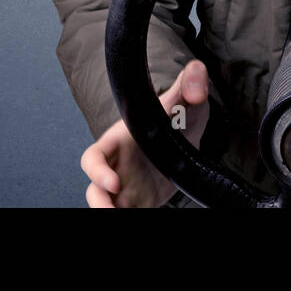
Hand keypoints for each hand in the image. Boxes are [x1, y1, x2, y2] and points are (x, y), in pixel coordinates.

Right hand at [80, 59, 209, 207]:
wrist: (187, 138)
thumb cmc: (177, 115)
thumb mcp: (185, 101)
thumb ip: (189, 84)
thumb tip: (196, 71)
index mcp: (120, 140)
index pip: (95, 155)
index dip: (98, 170)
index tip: (114, 183)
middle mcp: (118, 165)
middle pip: (94, 187)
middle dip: (98, 202)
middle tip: (112, 211)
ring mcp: (127, 186)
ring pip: (107, 203)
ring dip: (108, 211)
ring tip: (121, 219)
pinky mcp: (140, 201)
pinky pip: (128, 212)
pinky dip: (131, 217)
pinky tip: (146, 215)